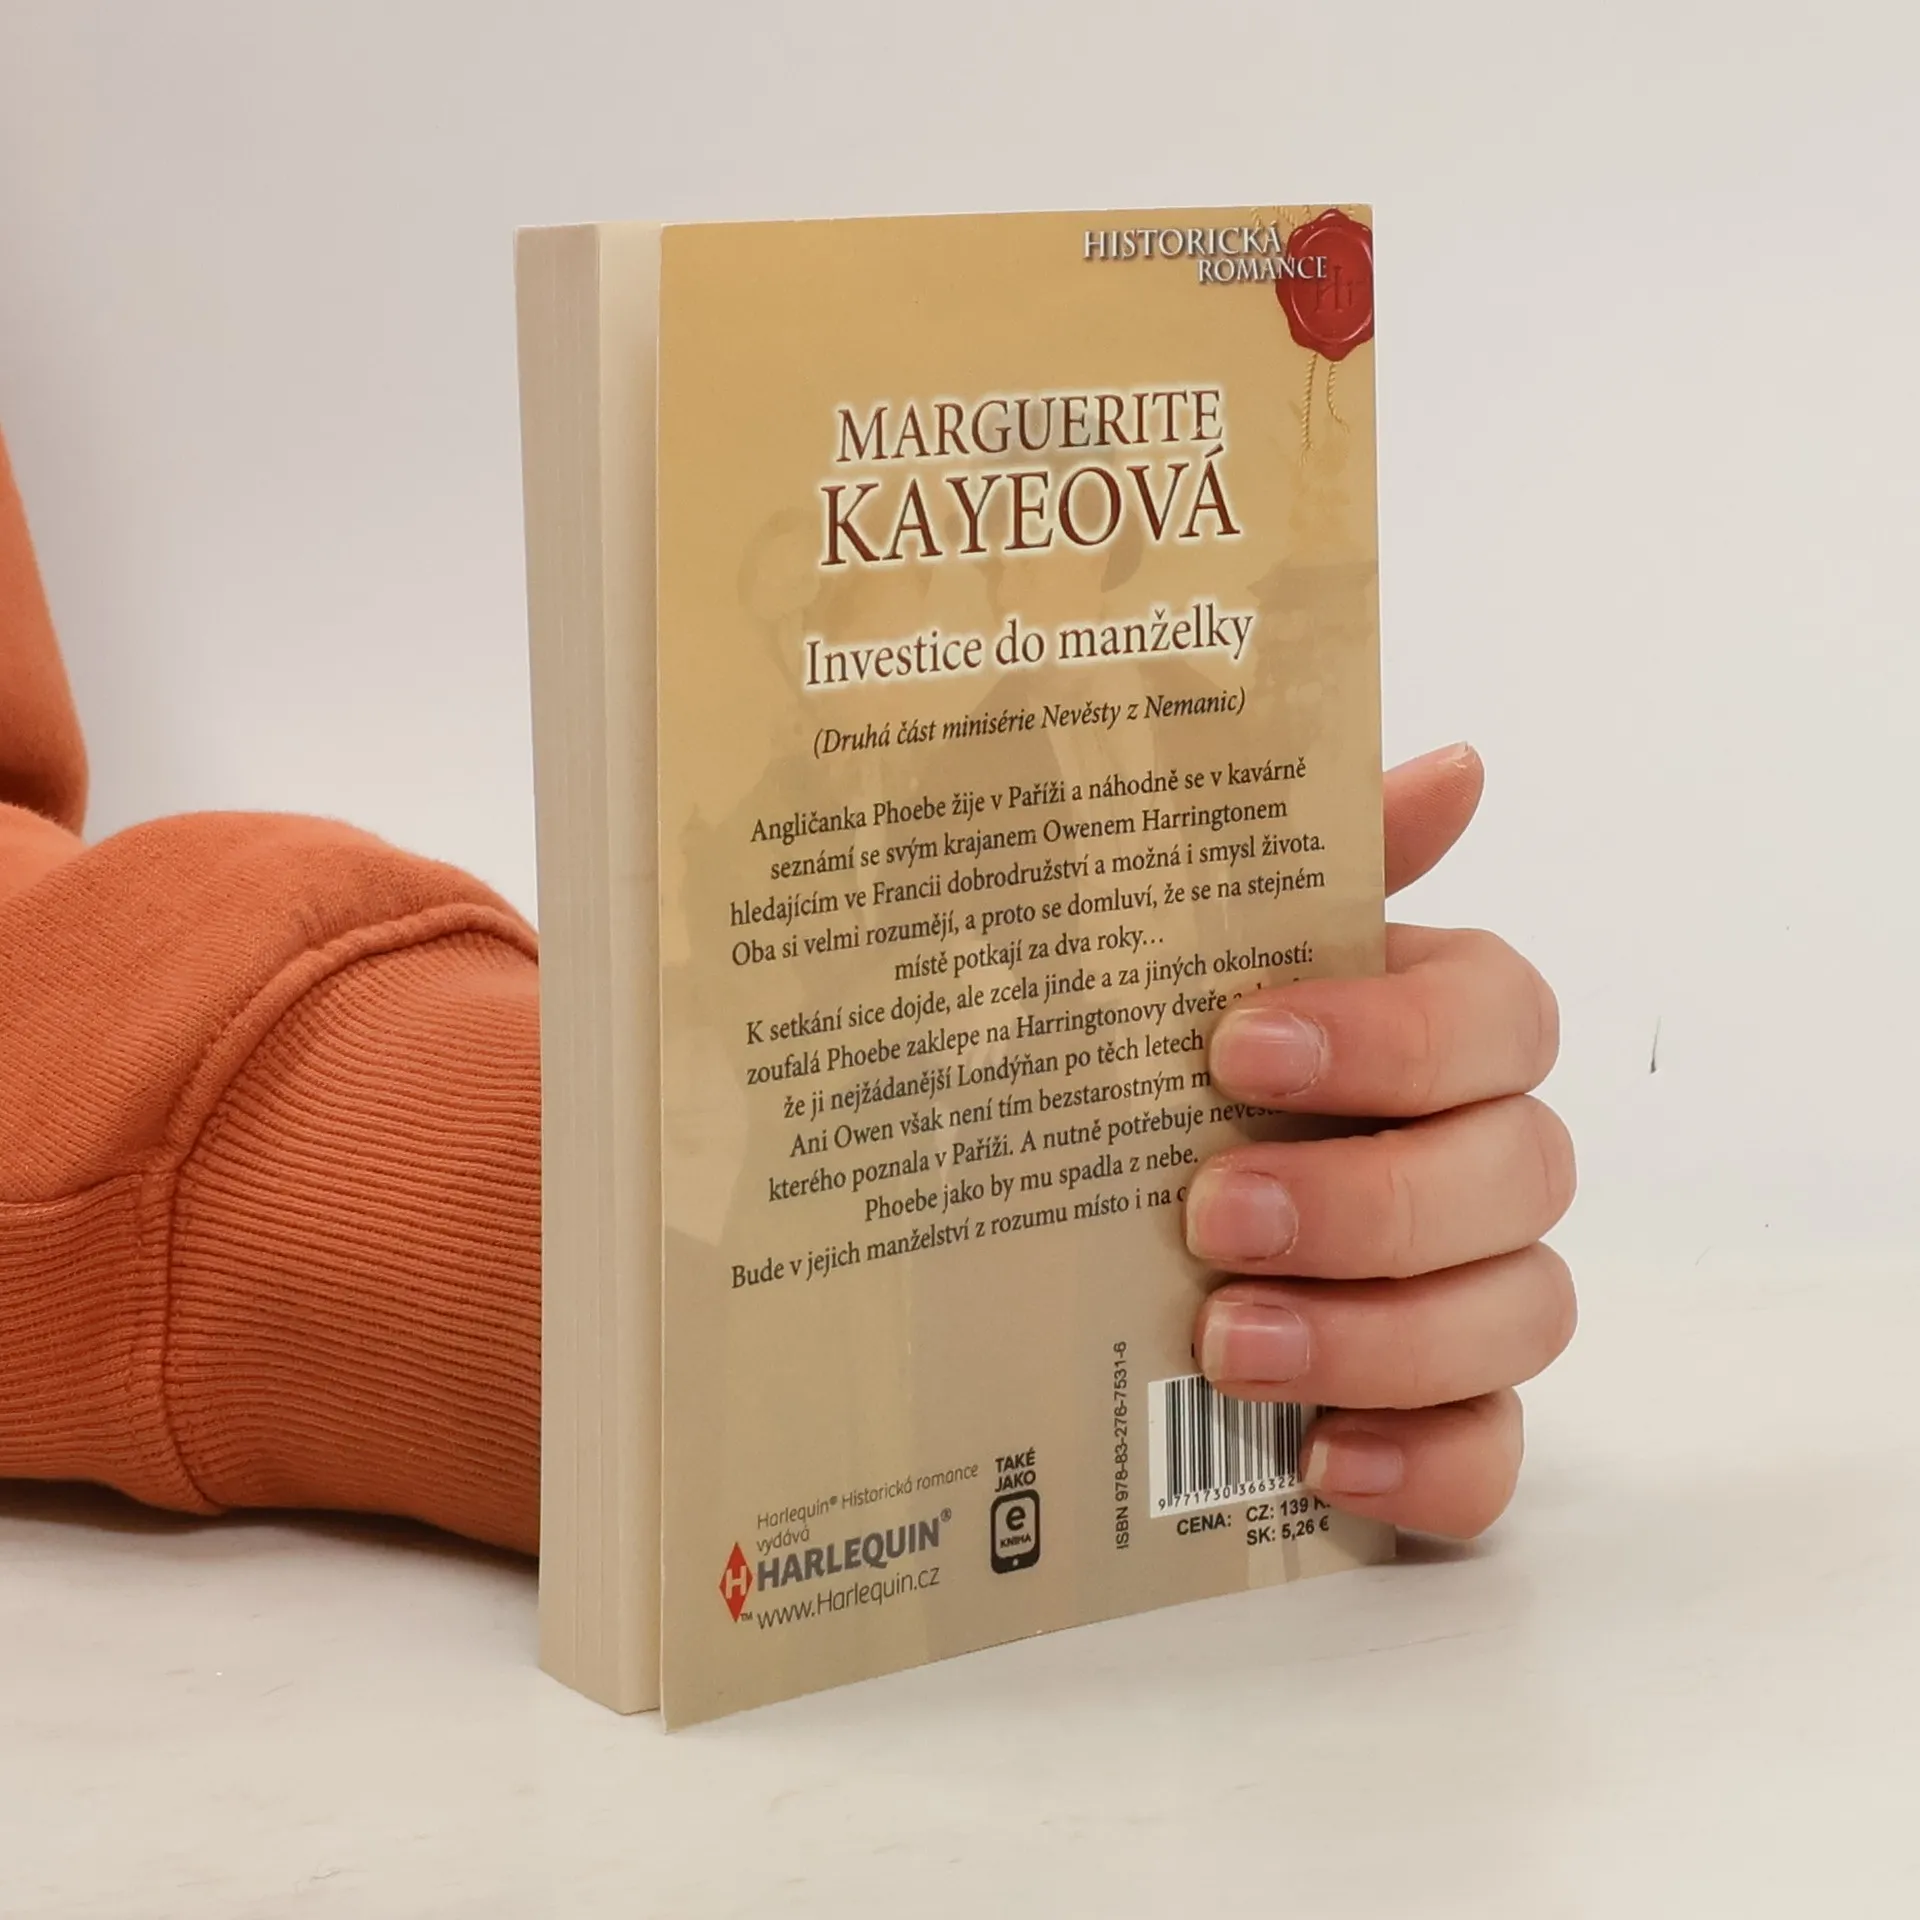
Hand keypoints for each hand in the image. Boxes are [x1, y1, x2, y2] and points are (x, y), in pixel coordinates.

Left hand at [1186, 743, 1574, 1538]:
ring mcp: (1470, 1293)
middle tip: (1211, 1210)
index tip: (1238, 1048)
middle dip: (1371, 1198)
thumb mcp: (1189, 958)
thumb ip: (1308, 862)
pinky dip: (1422, 1464)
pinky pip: (1496, 1458)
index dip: (1394, 1035)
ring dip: (1380, 1332)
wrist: (1076, 1227)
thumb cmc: (1158, 1074)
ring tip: (1226, 1341)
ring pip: (1524, 1314)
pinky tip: (1315, 1456)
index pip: (1498, 1015)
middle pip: (1522, 1171)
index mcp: (1427, 1033)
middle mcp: (1474, 1158)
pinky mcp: (1440, 1416)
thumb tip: (1457, 763)